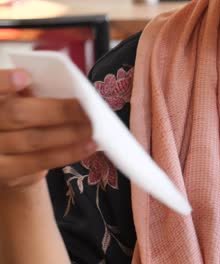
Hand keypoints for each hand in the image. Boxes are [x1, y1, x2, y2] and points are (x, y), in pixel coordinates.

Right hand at [0, 69, 95, 190]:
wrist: (3, 158)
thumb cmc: (16, 119)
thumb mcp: (16, 102)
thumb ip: (28, 94)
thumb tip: (65, 87)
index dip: (4, 83)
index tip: (26, 77)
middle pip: (19, 114)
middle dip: (58, 110)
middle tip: (87, 109)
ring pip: (33, 140)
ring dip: (69, 133)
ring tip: (92, 128)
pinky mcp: (5, 172)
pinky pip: (40, 162)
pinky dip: (68, 153)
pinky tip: (88, 146)